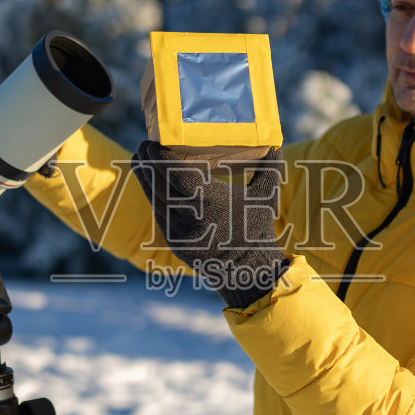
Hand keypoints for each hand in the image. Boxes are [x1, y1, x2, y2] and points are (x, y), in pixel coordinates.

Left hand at [130, 142, 289, 308]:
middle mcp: (192, 216)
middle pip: (161, 186)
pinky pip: (158, 213)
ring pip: (155, 199)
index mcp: (213, 201)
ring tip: (139, 159)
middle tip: (142, 145)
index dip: (161, 159)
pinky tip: (148, 182)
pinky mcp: (173, 241)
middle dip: (148, 164)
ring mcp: (179, 231)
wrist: (247, 271)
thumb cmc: (256, 228)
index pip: (179, 176)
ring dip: (144, 178)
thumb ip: (269, 169)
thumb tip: (275, 146)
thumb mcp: (265, 198)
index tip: (153, 143)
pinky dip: (152, 195)